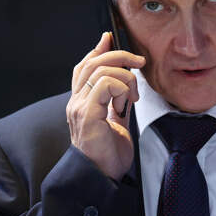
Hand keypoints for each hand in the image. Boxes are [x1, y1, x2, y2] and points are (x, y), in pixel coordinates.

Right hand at [66, 32, 145, 180]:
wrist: (102, 177)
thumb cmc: (109, 153)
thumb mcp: (117, 118)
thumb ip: (118, 98)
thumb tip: (125, 76)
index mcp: (81, 101)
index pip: (84, 66)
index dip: (97, 50)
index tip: (110, 38)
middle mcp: (76, 102)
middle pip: (92, 63)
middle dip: (119, 55)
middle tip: (139, 62)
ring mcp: (79, 108)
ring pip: (100, 71)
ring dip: (125, 77)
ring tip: (133, 96)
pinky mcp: (87, 115)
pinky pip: (104, 85)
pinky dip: (121, 88)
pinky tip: (126, 103)